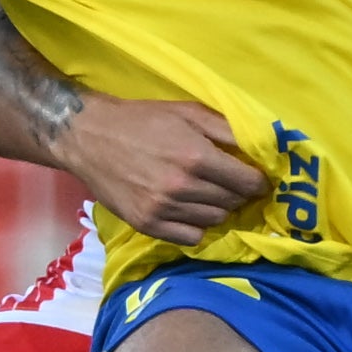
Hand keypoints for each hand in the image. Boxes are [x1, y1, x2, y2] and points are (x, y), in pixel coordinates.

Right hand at [52, 94, 267, 245]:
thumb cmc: (143, 120)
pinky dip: (196, 226)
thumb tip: (261, 148)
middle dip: (237, 193)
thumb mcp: (188, 112)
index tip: (255, 178)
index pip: (248, 183)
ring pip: (214, 220)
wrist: (89, 137)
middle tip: (228, 182)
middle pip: (233, 202)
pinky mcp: (148, 225)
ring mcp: (164, 210)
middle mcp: (183, 187)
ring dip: (217, 208)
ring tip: (205, 192)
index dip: (258, 181)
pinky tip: (187, 209)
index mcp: (197, 157)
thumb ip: (226, 130)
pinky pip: (191, 238)